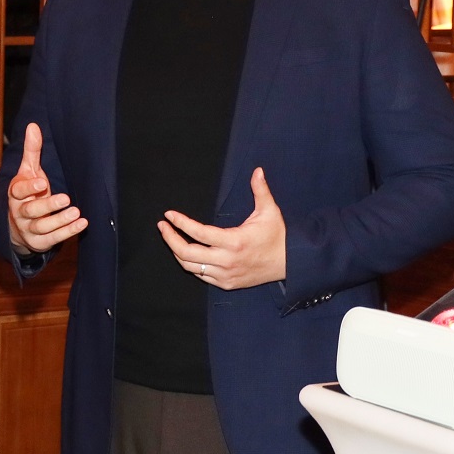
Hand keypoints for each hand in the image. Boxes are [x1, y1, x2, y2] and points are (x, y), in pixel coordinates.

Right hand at [6, 123, 86, 254]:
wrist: (18, 226)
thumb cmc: (28, 193)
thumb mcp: (28, 172)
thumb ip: (32, 151)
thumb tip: (33, 125)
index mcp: (16, 194)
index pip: (19, 191)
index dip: (29, 188)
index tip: (42, 183)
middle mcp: (19, 213)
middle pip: (31, 211)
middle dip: (48, 206)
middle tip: (66, 199)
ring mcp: (28, 229)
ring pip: (43, 227)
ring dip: (60, 221)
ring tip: (76, 212)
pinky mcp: (39, 242)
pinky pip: (53, 239)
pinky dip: (68, 232)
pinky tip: (81, 224)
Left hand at [160, 167, 286, 289]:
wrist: (291, 264)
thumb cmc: (278, 235)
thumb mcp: (270, 211)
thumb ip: (260, 190)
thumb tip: (257, 170)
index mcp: (234, 241)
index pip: (198, 233)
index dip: (180, 223)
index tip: (169, 215)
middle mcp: (227, 260)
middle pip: (187, 253)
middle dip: (170, 239)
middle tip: (163, 226)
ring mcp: (225, 275)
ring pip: (190, 267)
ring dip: (176, 252)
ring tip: (170, 238)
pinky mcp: (226, 284)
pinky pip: (201, 275)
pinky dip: (190, 264)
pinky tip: (186, 252)